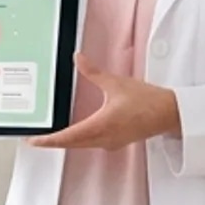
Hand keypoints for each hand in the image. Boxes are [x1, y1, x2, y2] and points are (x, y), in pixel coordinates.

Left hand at [28, 53, 178, 149]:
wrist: (170, 113)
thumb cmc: (148, 100)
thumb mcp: (116, 83)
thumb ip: (93, 72)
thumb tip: (77, 59)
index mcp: (102, 125)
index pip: (68, 137)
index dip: (48, 140)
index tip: (34, 141)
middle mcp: (104, 138)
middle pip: (71, 144)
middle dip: (52, 142)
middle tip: (35, 139)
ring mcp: (111, 142)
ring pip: (81, 145)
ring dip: (65, 142)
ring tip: (49, 137)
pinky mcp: (117, 141)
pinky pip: (92, 144)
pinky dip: (79, 141)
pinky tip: (74, 134)